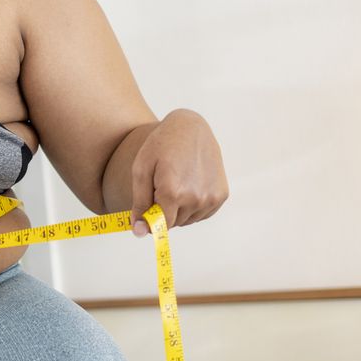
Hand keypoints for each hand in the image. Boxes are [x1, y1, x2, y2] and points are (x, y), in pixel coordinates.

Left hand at [130, 108, 228, 235]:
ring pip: (187, 219)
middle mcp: (196, 198)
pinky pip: (202, 214)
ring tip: (175, 182)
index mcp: (173, 193)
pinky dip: (192, 206)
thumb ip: (139, 203)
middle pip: (174, 223)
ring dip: (178, 209)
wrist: (190, 128)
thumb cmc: (161, 146)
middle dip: (163, 210)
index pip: (161, 225)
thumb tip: (140, 231)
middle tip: (160, 185)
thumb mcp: (141, 170)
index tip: (146, 209)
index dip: (151, 220)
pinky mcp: (221, 195)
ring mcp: (211, 197)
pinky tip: (188, 185)